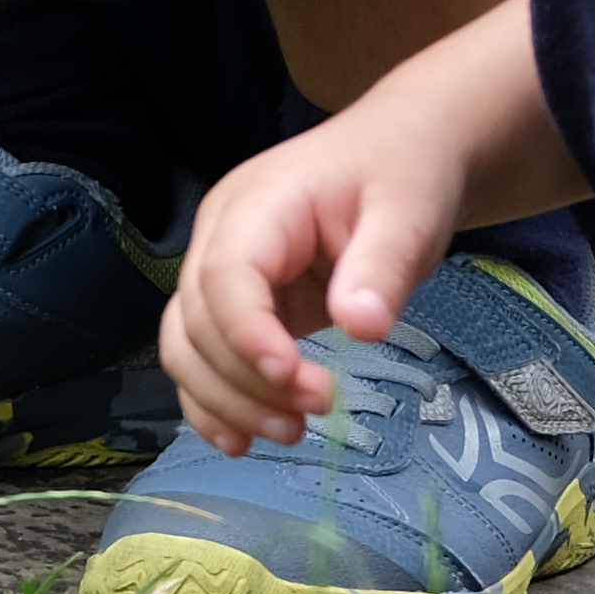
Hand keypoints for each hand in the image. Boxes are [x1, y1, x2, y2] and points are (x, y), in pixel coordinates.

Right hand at [160, 84, 482, 452]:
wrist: (399, 154)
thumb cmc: (401, 175)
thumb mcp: (408, 212)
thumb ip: (382, 266)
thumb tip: (360, 328)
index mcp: (257, 204)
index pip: (225, 275)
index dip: (246, 334)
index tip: (295, 379)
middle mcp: (221, 237)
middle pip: (198, 321)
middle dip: (247, 380)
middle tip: (318, 408)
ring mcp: (222, 272)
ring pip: (186, 346)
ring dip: (226, 401)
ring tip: (290, 431)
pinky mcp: (237, 305)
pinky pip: (200, 358)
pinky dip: (213, 402)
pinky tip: (242, 439)